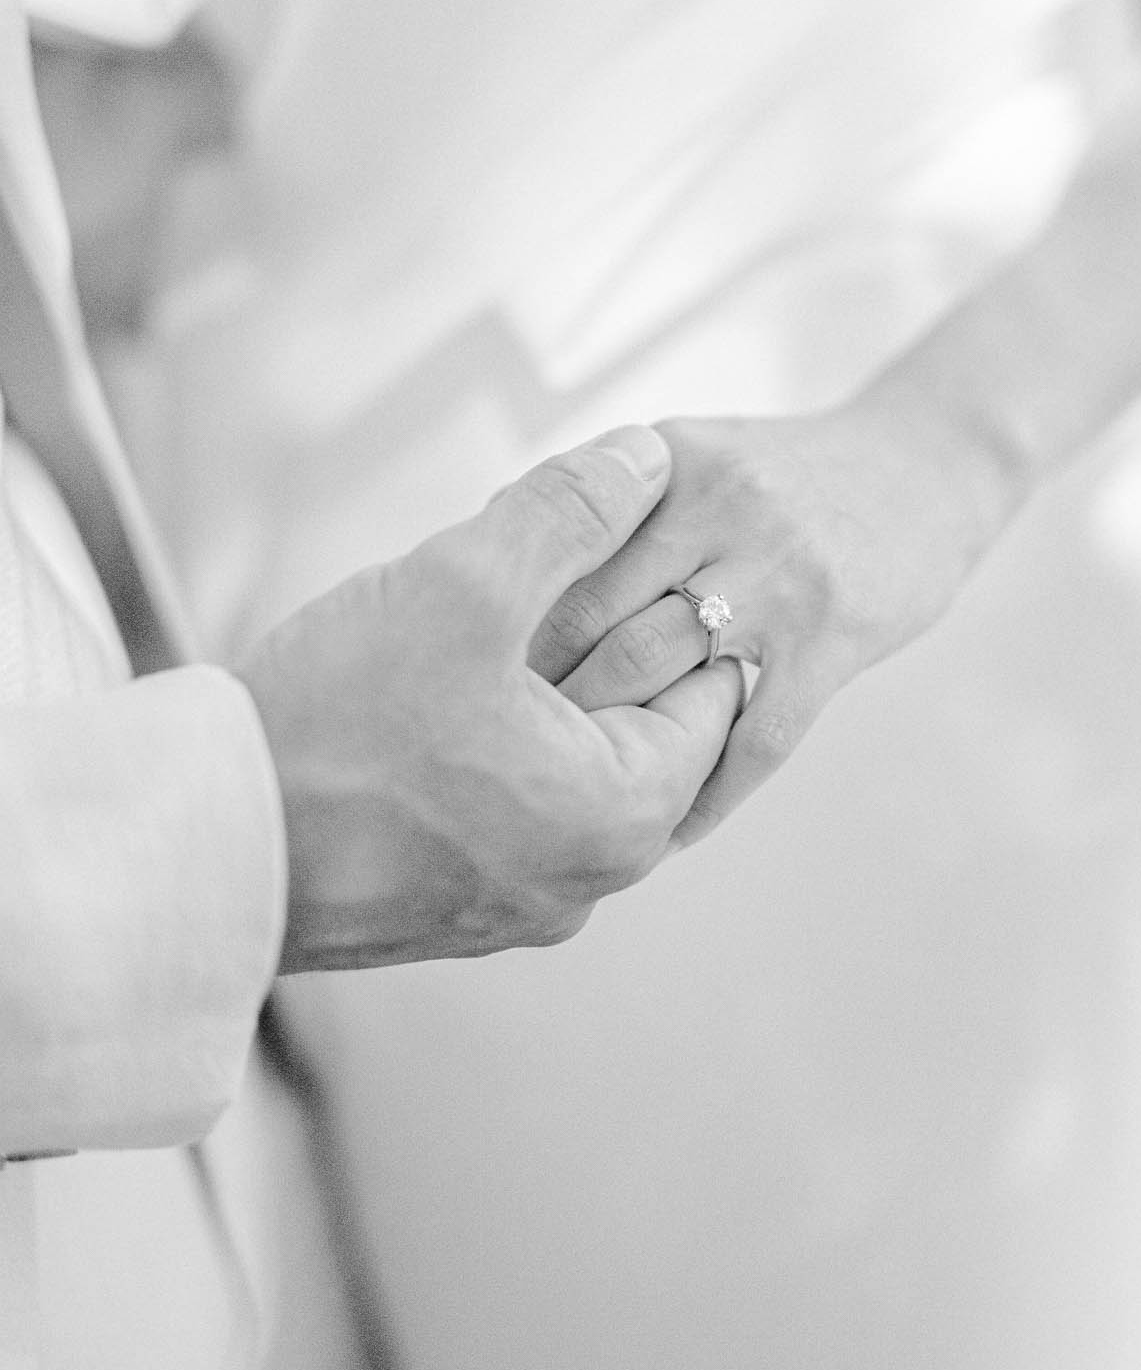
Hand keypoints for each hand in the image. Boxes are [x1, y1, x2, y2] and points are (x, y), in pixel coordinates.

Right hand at [236, 427, 742, 971]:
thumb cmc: (335, 729)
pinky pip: (504, 810)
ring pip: (564, 766)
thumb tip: (646, 459)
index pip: (712, 691)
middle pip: (636, 728)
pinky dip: (483, 751)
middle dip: (592, 645)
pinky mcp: (449, 910)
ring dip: (531, 694)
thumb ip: (571, 512)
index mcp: (624, 816)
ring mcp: (518, 904)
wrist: (199, 847)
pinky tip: (419, 705)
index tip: (606, 556)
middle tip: (516, 590)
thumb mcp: (464, 585)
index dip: (668, 603)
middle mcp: (589, 880)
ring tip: (461, 638)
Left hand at [530, 402, 992, 844]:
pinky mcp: (833, 632)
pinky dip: (707, 791)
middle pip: (590, 616)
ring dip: (610, 750)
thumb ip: (610, 512)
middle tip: (490, 767)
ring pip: (660, 676)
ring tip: (566, 805)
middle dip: (534, 698)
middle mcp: (714, 506)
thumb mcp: (693, 460)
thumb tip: (489, 569)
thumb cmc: (791, 477)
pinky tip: (673, 828)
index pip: (554, 554)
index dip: (498, 633)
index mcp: (663, 464)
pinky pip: (756, 736)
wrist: (929, 461)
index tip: (458, 695)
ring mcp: (777, 572)